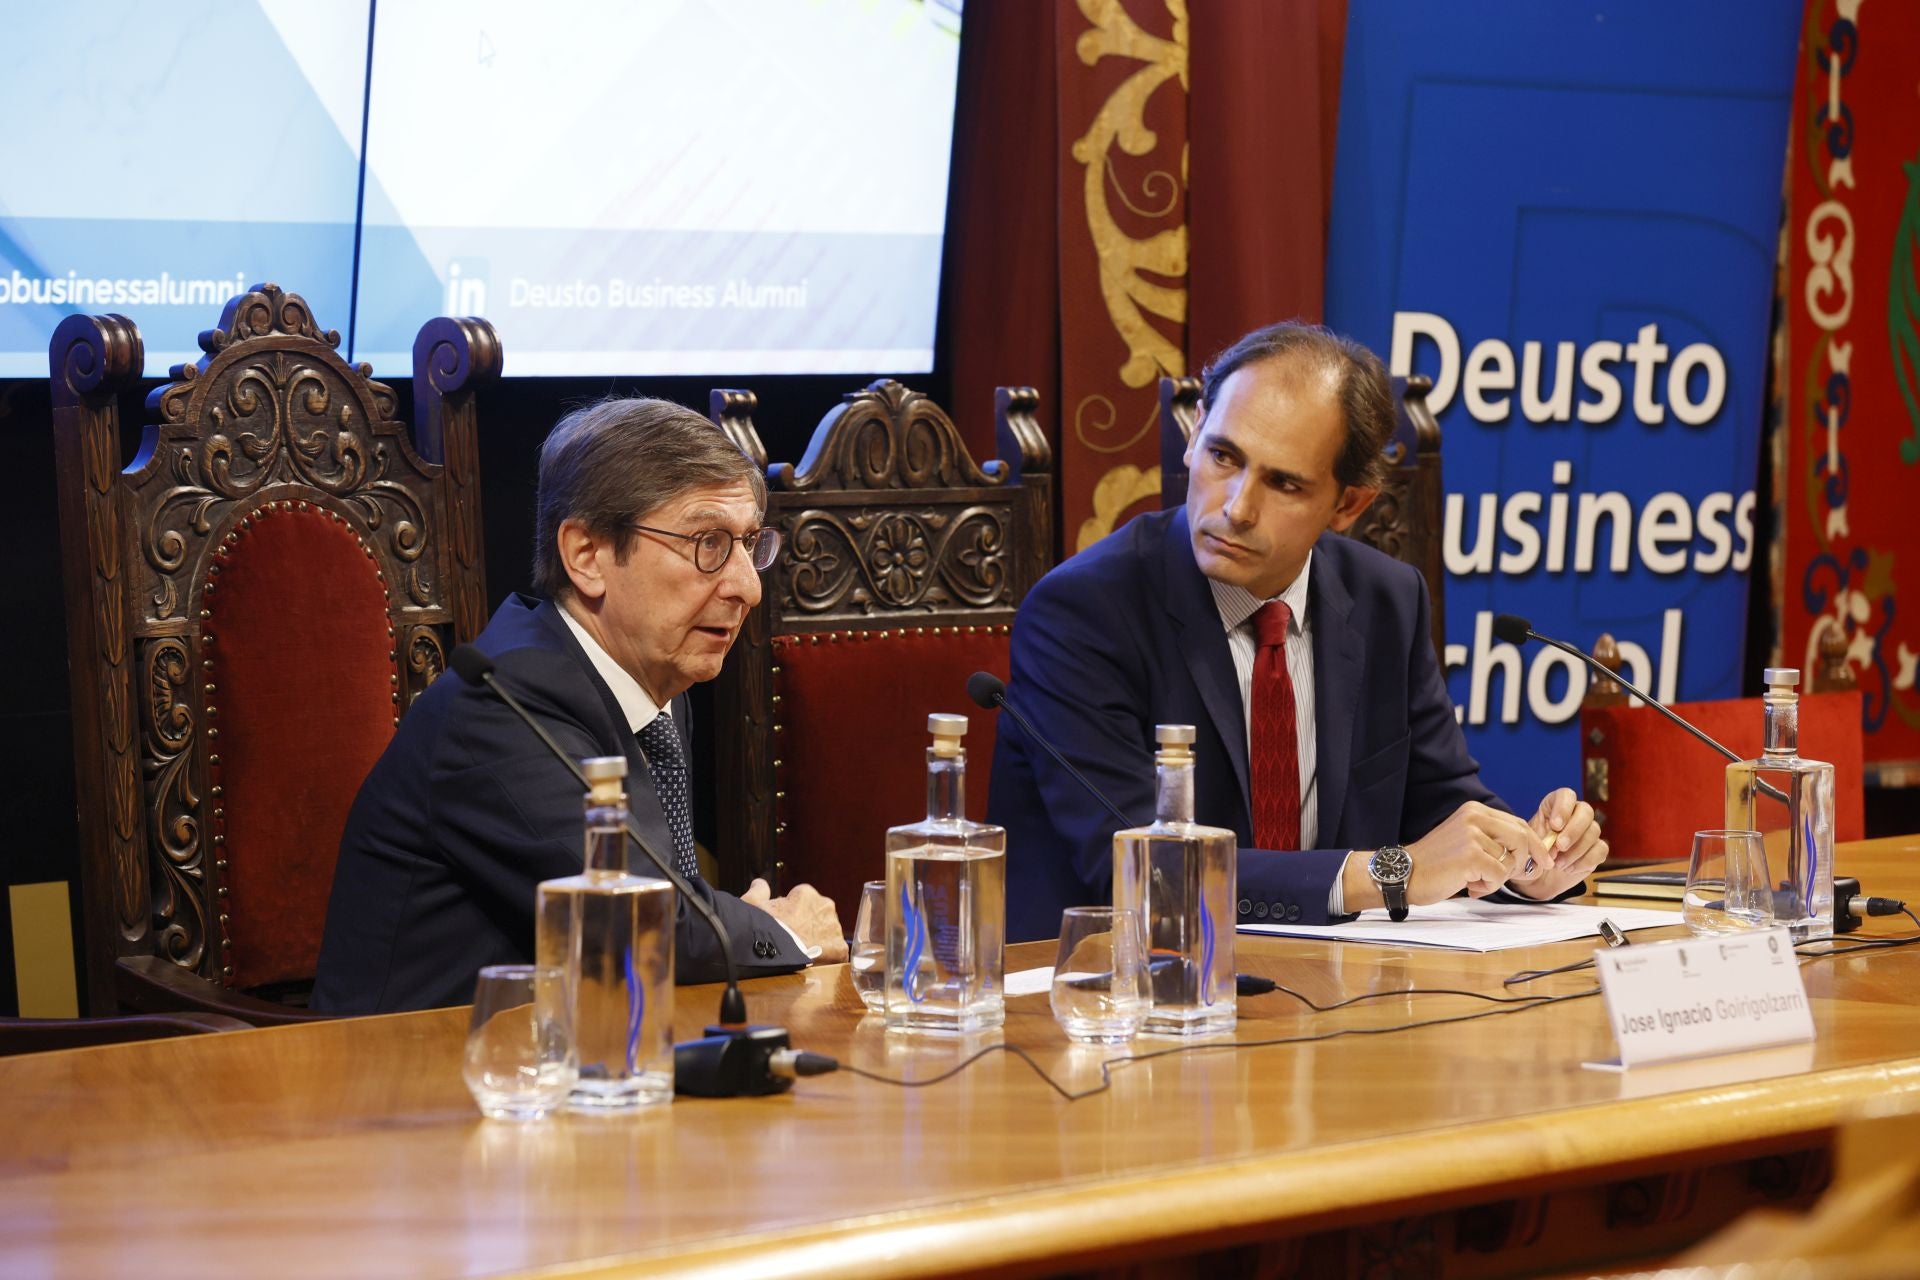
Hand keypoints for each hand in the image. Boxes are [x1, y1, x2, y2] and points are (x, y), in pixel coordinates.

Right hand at [743, 878, 848, 963]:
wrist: (772, 952)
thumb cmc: (761, 927)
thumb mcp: (751, 904)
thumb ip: (759, 891)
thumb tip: (759, 883)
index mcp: (805, 893)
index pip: (803, 901)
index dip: (793, 913)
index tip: (785, 924)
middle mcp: (824, 905)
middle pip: (818, 915)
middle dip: (809, 925)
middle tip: (795, 939)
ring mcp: (834, 927)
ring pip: (829, 932)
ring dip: (820, 940)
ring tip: (803, 952)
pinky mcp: (839, 948)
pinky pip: (836, 952)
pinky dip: (828, 957)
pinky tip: (815, 963)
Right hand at [1403, 800, 1550, 903]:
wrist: (1404, 874)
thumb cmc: (1436, 863)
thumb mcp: (1466, 840)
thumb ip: (1494, 840)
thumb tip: (1533, 855)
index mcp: (1475, 810)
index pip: (1518, 824)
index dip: (1535, 845)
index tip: (1544, 862)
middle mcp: (1475, 817)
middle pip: (1522, 839)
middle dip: (1525, 863)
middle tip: (1516, 877)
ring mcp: (1473, 835)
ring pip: (1511, 861)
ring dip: (1498, 878)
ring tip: (1475, 879)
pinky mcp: (1471, 856)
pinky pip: (1500, 876)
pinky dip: (1489, 886)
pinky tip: (1470, 884)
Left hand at [1506, 788, 1607, 900]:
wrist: (1538, 876)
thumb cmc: (1532, 853)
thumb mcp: (1528, 842)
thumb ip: (1538, 839)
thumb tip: (1550, 844)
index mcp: (1555, 806)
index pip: (1566, 795)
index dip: (1563, 808)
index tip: (1554, 825)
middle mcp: (1575, 814)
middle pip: (1586, 811)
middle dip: (1573, 830)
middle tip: (1560, 846)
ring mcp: (1589, 831)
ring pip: (1593, 832)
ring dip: (1576, 850)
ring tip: (1558, 864)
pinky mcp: (1597, 849)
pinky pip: (1600, 850)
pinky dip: (1584, 861)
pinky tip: (1569, 869)